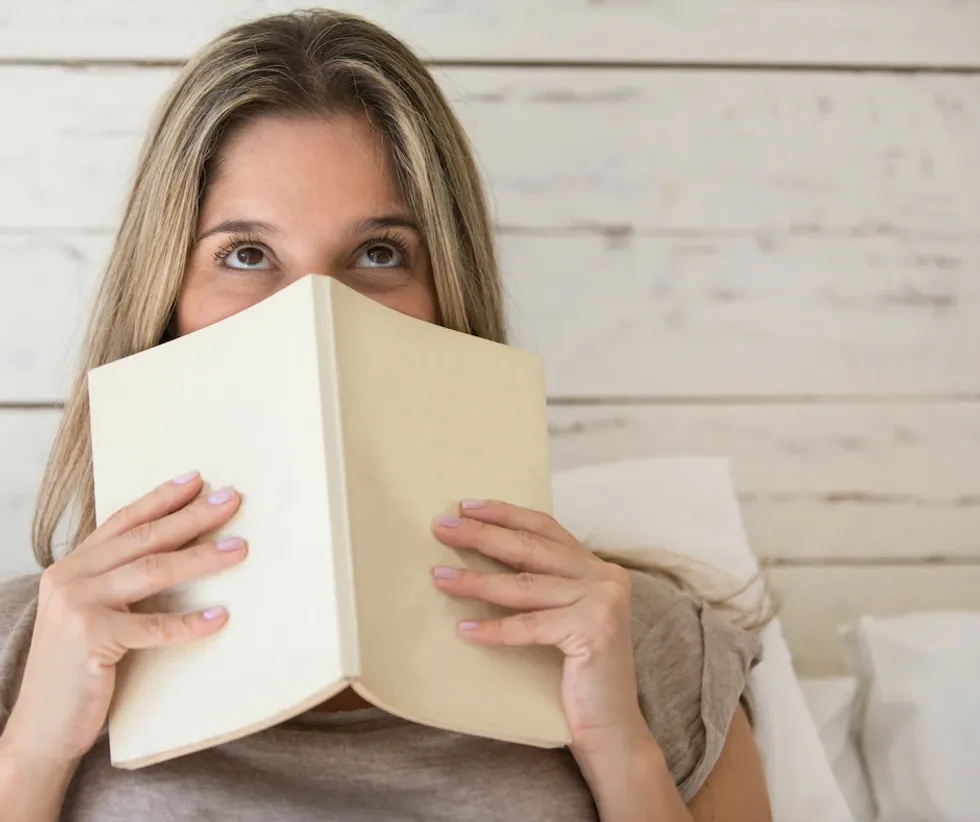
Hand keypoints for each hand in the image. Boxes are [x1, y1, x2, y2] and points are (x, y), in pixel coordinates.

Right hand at [0, 472, 246, 768]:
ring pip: (152, 571)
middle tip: (232, 499)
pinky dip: (190, 623)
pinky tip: (221, 617)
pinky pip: (153, 627)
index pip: (123, 521)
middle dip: (192, 516)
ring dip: (202, 558)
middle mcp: (70, 577)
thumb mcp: (92, 615)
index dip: (160, 498)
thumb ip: (119, 583)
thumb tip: (181, 553)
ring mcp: (77, 606)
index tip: (197, 479)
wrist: (41, 728)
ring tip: (241, 547)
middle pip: (144, 538)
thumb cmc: (78, 671)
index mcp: (72, 567)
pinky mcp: (89, 639)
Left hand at [430, 500, 652, 762]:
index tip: (466, 506)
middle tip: (442, 528)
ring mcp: (603, 602)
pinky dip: (495, 628)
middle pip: (531, 548)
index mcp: (597, 568)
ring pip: (525, 586)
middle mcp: (605, 576)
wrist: (611, 727)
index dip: (505, 514)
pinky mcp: (595, 630)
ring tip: (440, 577)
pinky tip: (465, 628)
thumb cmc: (577, 674)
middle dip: (482, 536)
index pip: (546, 528)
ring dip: (476, 580)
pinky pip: (531, 625)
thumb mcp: (562, 617)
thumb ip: (542, 586)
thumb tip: (480, 556)